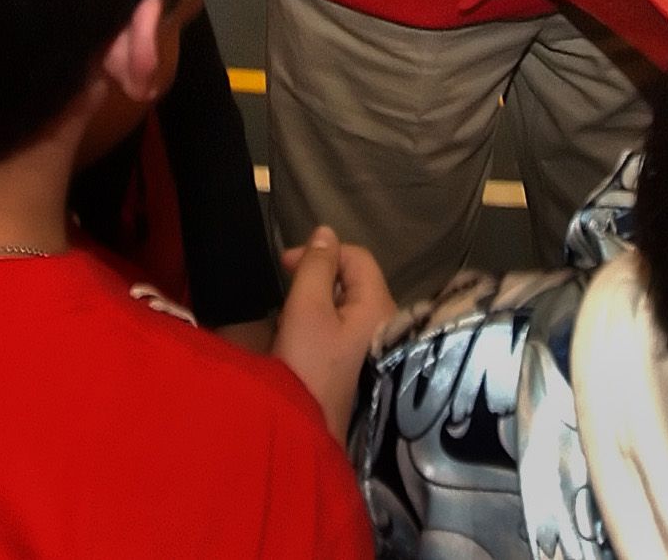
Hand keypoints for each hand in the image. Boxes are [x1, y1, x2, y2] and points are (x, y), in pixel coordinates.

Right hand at [272, 225, 391, 439]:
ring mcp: (372, 347)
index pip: (357, 256)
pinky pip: (340, 330)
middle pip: (353, 281)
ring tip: (288, 318)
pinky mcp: (358, 366)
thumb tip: (326, 233)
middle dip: (317, 278)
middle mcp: (384, 323)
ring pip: (344, 306)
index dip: (321, 252)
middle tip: (285, 291)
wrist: (309, 434)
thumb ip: (316, 267)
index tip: (283, 265)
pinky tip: (298, 340)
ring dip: (315, 302)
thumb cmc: (309, 367)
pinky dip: (318, 324)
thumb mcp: (306, 309)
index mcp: (378, 305)